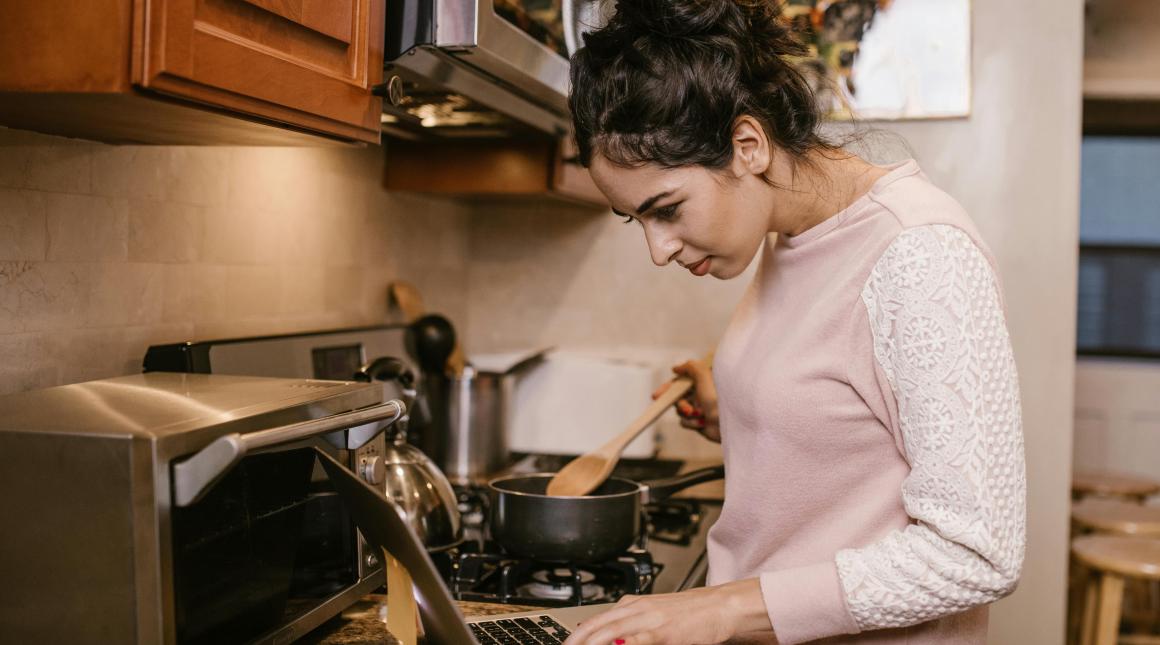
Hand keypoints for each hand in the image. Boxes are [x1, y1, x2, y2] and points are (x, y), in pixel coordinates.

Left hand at [562, 579, 769, 644]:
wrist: (720, 606)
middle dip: (577, 640)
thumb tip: (609, 636)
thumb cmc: (690, 613)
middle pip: (597, 626)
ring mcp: (649, 620)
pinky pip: (637, 641)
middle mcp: (637, 609)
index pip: (596, 620)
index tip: (568, 644)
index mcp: (633, 604)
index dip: (578, 635)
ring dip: (593, 643)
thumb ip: (631, 624)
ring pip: (611, 632)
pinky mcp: (664, 633)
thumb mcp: (655, 614)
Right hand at [652, 358, 719, 442]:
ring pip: (680, 410)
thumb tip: (677, 368)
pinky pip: (685, 421)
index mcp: (705, 381)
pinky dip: (691, 422)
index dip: (669, 387)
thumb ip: (690, 367)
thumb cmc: (720, 399)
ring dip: (685, 412)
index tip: (657, 395)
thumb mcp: (704, 376)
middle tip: (676, 407)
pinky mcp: (700, 422)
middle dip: (678, 402)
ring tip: (696, 414)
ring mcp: (701, 408)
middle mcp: (702, 394)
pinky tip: (702, 423)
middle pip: (678, 396)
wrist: (731, 425)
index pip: (682, 380)